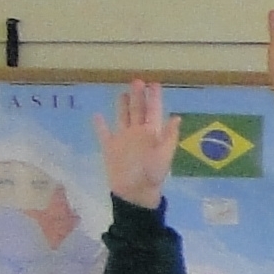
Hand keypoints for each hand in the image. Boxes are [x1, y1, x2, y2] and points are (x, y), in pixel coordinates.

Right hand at [93, 78, 176, 208]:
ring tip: (123, 93)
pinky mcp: (110, 148)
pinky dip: (100, 125)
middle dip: (138, 96)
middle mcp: (137, 133)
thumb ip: (169, 136)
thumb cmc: (152, 174)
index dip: (154, 98)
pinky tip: (97, 115)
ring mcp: (123, 140)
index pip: (154, 111)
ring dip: (122, 105)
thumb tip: (176, 117)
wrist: (134, 192)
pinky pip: (104, 133)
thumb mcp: (164, 155)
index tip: (154, 84)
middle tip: (137, 80)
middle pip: (137, 110)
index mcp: (152, 134)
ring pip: (122, 118)